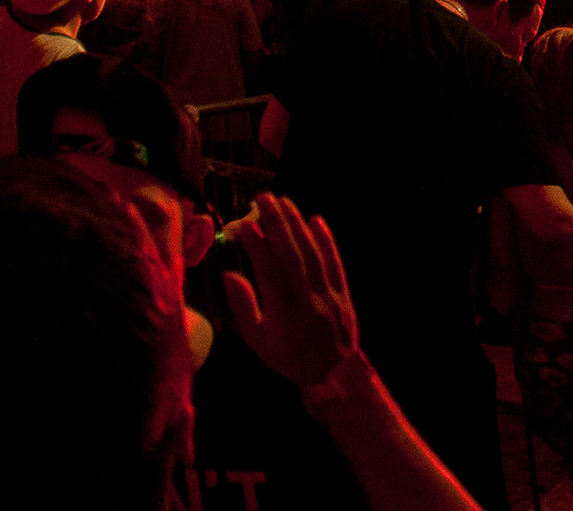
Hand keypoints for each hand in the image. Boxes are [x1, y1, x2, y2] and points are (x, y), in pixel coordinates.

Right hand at [221, 194, 362, 388]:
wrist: (333, 373)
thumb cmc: (289, 357)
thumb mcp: (258, 340)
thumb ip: (243, 307)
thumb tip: (229, 274)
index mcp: (283, 309)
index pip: (268, 268)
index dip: (256, 244)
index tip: (244, 224)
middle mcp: (307, 295)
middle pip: (290, 252)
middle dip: (276, 222)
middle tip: (263, 199)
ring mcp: (328, 290)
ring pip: (311, 251)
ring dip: (297, 224)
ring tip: (284, 203)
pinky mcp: (342, 289)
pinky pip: (334, 260)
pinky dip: (326, 239)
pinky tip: (317, 221)